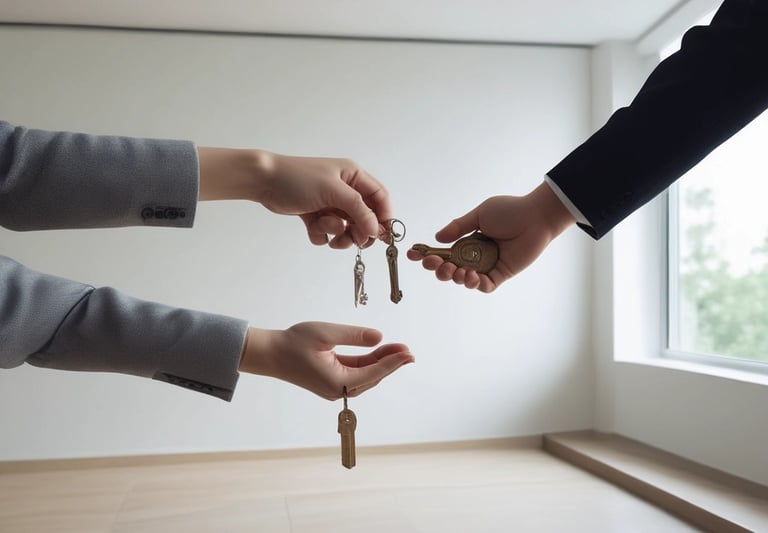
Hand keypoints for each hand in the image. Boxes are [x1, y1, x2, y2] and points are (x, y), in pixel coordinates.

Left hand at [198, 148, 390, 248]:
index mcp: (353, 176)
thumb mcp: (333, 191)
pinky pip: (328, 232)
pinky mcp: (315, 214)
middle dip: (359, 230)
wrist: (263, 181)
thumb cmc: (297, 178)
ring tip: (324, 229)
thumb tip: (377, 230)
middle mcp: (344, 189)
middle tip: (352, 240)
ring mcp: (330, 203)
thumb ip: (358, 210)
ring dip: (338, 234)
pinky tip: (311, 226)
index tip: (382, 236)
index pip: (380, 198)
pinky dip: (321, 234)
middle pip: (365, 217)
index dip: (384, 217)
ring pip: (347, 227)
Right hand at [238, 322, 413, 399]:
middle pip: (372, 376)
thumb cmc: (293, 343)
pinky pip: (355, 371)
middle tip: (409, 351)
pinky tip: (379, 350)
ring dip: (381, 361)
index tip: (409, 354)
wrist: (269, 353)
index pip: (373, 372)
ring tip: (398, 349)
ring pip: (365, 374)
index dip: (393, 362)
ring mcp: (334, 387)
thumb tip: (379, 338)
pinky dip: (367, 362)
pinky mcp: (331, 381)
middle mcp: (338, 389)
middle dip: (391, 363)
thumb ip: (354, 336)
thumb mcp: (326, 333)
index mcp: (337, 382)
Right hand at [406, 182, 575, 292]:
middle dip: (440, 270)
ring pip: (465, 280)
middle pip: (451, 269)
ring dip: (457, 278)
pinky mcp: (501, 274)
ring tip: (459, 271)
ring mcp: (488, 266)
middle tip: (439, 266)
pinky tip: (473, 277)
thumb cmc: (510, 211)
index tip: (413, 255)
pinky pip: (485, 286)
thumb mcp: (480, 215)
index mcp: (468, 241)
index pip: (443, 252)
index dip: (428, 255)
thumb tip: (438, 238)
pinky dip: (476, 284)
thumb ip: (459, 227)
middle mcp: (475, 255)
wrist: (536, 217)